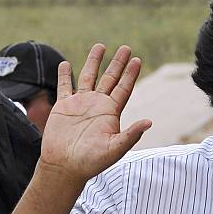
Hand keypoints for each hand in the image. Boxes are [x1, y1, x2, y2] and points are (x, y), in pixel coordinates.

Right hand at [40, 43, 151, 181]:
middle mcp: (97, 105)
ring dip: (93, 62)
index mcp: (111, 113)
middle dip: (117, 63)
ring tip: (100, 46)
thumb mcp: (115, 149)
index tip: (137, 59)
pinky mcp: (63, 107)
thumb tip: (149, 122)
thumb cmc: (92, 162)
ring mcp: (80, 104)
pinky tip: (66, 64)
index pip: (124, 88)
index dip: (130, 74)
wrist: (66, 167)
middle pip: (110, 78)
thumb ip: (131, 135)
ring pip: (88, 77)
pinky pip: (64, 86)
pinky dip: (64, 75)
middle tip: (126, 47)